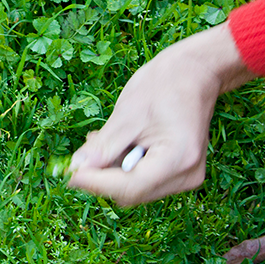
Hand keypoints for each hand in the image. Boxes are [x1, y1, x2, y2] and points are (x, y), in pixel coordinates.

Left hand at [67, 23, 255, 205]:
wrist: (196, 71)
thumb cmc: (164, 84)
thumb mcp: (127, 114)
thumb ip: (102, 148)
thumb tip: (75, 170)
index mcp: (179, 159)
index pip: (130, 187)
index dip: (96, 183)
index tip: (68, 175)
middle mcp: (188, 175)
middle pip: (133, 192)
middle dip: (103, 176)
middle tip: (83, 151)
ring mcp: (187, 176)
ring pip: (137, 188)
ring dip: (113, 171)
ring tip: (102, 140)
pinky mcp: (181, 172)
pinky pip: (146, 179)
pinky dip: (127, 167)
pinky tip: (120, 144)